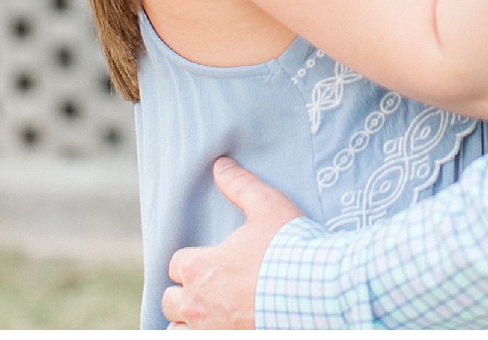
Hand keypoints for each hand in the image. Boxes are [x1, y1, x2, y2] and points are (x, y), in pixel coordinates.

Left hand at [161, 157, 303, 328]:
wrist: (317, 289)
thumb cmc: (289, 247)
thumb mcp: (267, 206)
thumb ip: (240, 185)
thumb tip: (220, 164)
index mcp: (199, 267)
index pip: (175, 264)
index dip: (189, 260)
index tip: (207, 259)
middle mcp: (197, 303)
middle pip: (169, 301)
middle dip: (183, 293)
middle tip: (205, 287)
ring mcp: (211, 330)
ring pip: (177, 330)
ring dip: (187, 321)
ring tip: (207, 313)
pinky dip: (203, 336)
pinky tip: (219, 328)